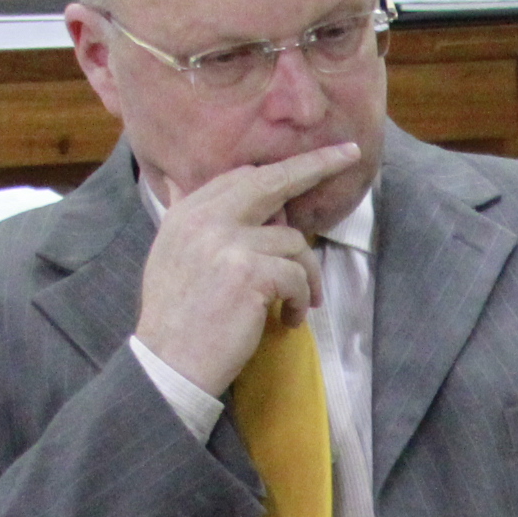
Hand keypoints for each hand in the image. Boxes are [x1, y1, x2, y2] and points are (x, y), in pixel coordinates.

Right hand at [135, 142, 362, 392]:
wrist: (169, 361)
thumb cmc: (176, 317)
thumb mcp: (169, 255)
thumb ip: (183, 218)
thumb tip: (178, 183)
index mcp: (187, 213)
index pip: (241, 176)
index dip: (279, 171)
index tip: (313, 160)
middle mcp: (204, 218)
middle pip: (272, 181)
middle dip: (316, 164)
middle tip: (349, 155)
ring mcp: (227, 242)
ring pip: (294, 241)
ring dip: (307, 276)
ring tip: (298, 304)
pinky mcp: (249, 273)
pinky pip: (297, 276)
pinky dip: (302, 300)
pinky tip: (288, 320)